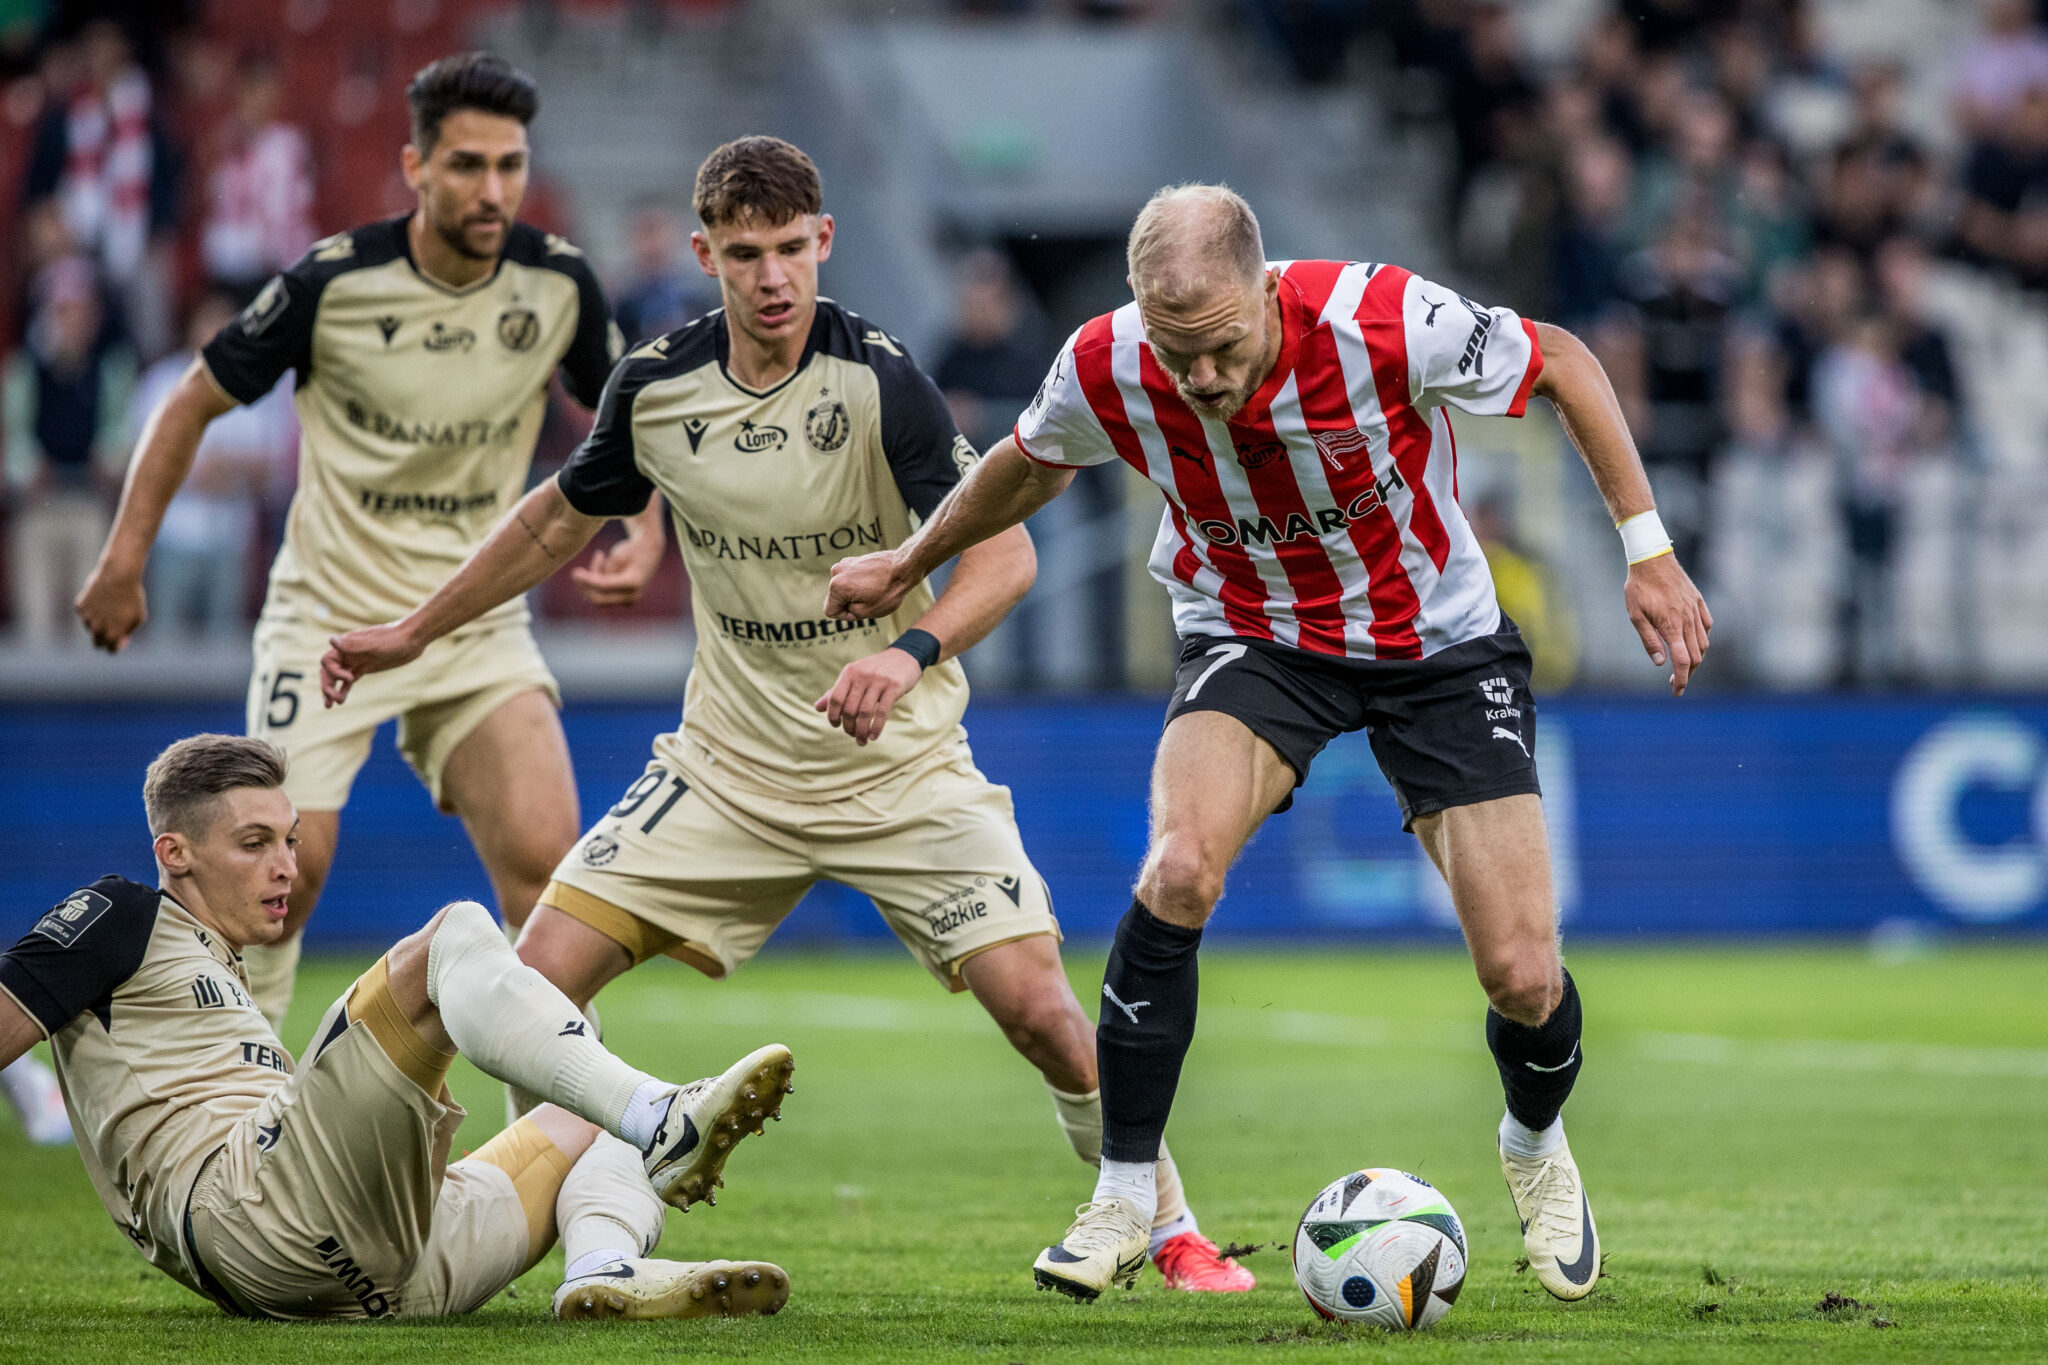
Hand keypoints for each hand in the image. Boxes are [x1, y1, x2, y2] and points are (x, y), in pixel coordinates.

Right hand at [75, 563, 146, 652]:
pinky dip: (92, 608)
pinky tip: (101, 597)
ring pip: (91, 626)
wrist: (118, 575)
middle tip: (112, 629)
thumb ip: (128, 631)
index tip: (121, 640)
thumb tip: (119, 640)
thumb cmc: (132, 596)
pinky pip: (86, 612)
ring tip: (110, 604)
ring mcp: (86, 618)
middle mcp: (97, 629)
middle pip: (97, 643)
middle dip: (104, 639)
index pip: (111, 650)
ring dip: (99, 620)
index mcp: (113, 634)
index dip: (117, 645)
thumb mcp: (138, 617)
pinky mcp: (80, 606)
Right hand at [320, 623, 424, 706]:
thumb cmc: (394, 639)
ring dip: (332, 690)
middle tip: (331, 702)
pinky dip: (344, 688)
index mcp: (347, 644)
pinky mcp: (365, 667)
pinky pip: (349, 679)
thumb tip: (331, 640)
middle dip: (327, 686)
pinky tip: (341, 700)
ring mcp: (356, 660)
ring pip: (338, 677)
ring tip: (331, 705)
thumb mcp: (374, 644)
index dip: (333, 672)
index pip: (327, 660)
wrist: (412, 639)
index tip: (350, 679)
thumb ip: (353, 645)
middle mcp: (348, 652)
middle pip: (329, 671)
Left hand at [571, 526, 665, 606]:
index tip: (575, 572)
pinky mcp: (623, 599)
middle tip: (575, 572)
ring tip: (600, 555)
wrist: (649, 551)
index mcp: (633, 582)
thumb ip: (604, 572)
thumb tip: (590, 589)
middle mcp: (632, 595)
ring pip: (600, 594)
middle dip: (585, 586)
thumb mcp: (617, 556)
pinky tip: (602, 558)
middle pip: (600, 598)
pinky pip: (604, 592)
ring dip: (594, 577)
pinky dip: (599, 579)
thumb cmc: (633, 549)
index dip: (587, 580)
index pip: (604, 586)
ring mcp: (628, 599)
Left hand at [814, 646, 923, 744]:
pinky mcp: (894, 686)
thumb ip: (837, 691)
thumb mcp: (854, 676)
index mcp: (849, 672)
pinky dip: (876, 727)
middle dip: (849, 727)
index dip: (832, 715)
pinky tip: (873, 736)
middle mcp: (862, 675)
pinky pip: (882, 712)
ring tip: (862, 741)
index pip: (835, 698)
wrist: (904, 656)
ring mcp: (879, 680)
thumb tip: (817, 708)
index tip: (836, 725)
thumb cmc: (876, 670)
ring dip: (862, 731)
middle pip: (850, 708)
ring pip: (865, 712)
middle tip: (852, 735)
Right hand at [825, 550, 913, 622]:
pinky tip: (874, 583)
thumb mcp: (867, 612)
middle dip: (850, 603)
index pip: (831, 611)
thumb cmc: (888, 591)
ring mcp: (845, 563)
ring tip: (874, 591)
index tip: (861, 611)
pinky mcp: (853, 559)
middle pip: (836, 598)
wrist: (904, 568)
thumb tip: (846, 604)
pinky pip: (850, 578)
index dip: (846, 616)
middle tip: (870, 601)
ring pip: (843, 588)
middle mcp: (836, 572)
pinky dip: (859, 583)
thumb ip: (850, 612)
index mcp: (836, 587)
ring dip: (855, 593)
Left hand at [1624, 552, 1711, 696]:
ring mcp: (1695, 610)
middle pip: (1695, 656)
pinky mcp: (1699, 601)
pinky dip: (1702, 639)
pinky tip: (1692, 642)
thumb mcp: (1636, 615)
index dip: (1681, 680)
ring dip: (1695, 658)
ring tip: (1683, 665)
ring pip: (1703, 643)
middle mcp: (1688, 620)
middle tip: (1674, 682)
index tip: (1676, 691)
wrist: (1652, 558)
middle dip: (1687, 673)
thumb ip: (1649, 640)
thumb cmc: (1639, 587)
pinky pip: (1707, 626)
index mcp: (1671, 626)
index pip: (1682, 661)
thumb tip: (1659, 662)